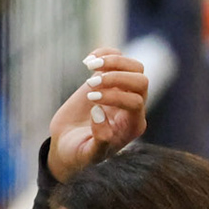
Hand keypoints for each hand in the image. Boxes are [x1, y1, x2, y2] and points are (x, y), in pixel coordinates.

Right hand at [47, 48, 147, 181]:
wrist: (68, 145)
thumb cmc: (79, 154)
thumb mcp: (87, 155)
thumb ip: (99, 141)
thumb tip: (99, 112)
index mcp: (132, 125)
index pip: (135, 101)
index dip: (115, 97)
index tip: (91, 100)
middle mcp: (132, 106)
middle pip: (141, 81)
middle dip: (116, 78)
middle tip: (90, 84)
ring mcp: (122, 90)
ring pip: (134, 67)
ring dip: (114, 62)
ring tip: (90, 66)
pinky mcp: (108, 79)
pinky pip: (118, 58)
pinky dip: (105, 53)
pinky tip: (87, 61)